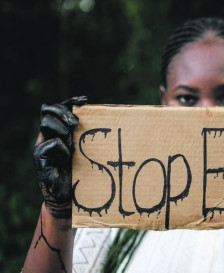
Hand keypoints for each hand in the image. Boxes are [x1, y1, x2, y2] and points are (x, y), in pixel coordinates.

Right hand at [33, 96, 86, 217]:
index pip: (58, 107)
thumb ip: (86, 136)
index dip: (70, 101)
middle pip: (47, 110)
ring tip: (72, 141)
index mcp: (59, 130)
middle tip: (77, 122)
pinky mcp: (40, 157)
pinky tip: (68, 159)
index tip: (86, 100)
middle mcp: (49, 135)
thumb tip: (101, 119)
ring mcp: (43, 145)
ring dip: (62, 128)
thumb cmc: (81, 173)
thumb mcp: (86, 150)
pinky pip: (51, 144)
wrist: (68, 197)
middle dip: (63, 111)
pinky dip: (62, 148)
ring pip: (46, 123)